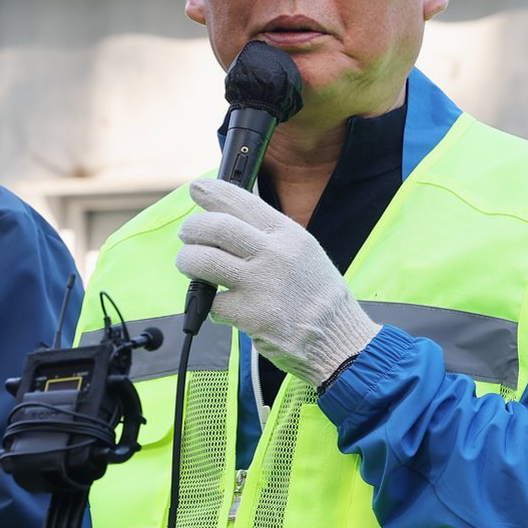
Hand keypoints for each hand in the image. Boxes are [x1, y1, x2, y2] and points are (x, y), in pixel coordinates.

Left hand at [175, 178, 380, 386]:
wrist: (339, 339)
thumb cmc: (318, 295)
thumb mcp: (303, 251)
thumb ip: (268, 235)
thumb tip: (227, 217)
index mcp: (288, 234)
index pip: (242, 202)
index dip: (213, 193)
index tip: (197, 188)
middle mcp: (275, 254)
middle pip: (216, 228)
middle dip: (193, 229)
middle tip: (187, 234)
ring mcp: (262, 285)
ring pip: (204, 261)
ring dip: (188, 261)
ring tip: (189, 264)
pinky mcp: (252, 316)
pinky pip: (212, 303)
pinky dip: (209, 305)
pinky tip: (219, 307)